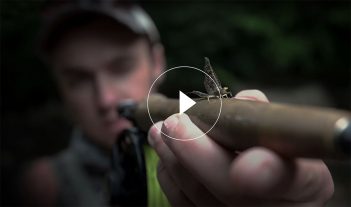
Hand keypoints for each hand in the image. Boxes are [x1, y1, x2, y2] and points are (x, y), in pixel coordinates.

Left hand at [147, 90, 333, 205]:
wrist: (265, 193)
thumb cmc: (276, 156)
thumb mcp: (284, 136)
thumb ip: (264, 116)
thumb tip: (244, 100)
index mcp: (305, 185)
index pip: (290, 180)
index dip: (266, 174)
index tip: (246, 164)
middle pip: (230, 189)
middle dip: (196, 152)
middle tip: (174, 122)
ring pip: (198, 196)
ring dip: (173, 159)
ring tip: (159, 131)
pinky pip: (183, 205)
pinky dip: (169, 177)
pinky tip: (164, 156)